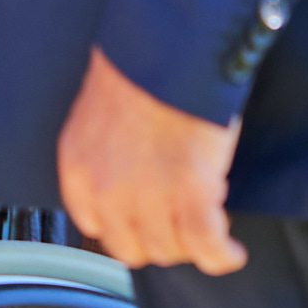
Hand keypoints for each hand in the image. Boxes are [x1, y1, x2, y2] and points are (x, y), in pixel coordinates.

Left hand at [59, 45, 246, 273]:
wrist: (168, 53)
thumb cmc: (141, 75)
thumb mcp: (101, 122)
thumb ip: (108, 160)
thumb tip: (132, 186)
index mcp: (77, 164)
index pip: (94, 224)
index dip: (127, 228)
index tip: (148, 223)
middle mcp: (105, 187)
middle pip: (131, 247)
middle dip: (161, 240)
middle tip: (183, 223)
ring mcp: (146, 195)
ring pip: (170, 250)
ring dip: (194, 244)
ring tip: (210, 222)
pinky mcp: (190, 195)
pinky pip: (207, 248)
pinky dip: (222, 255)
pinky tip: (230, 249)